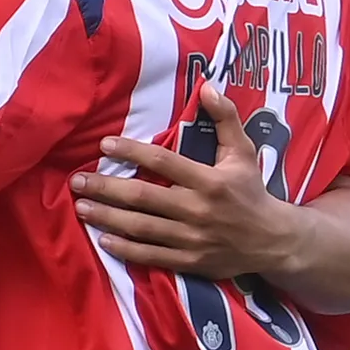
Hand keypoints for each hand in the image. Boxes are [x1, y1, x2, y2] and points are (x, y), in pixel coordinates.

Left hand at [73, 87, 299, 283]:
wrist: (273, 240)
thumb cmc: (251, 191)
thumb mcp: (244, 151)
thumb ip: (226, 118)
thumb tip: (207, 87)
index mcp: (210, 181)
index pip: (164, 162)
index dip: (132, 152)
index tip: (105, 145)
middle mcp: (198, 210)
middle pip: (144, 197)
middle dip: (107, 188)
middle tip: (77, 181)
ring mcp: (192, 238)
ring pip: (142, 227)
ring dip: (108, 218)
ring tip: (81, 207)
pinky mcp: (189, 261)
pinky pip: (151, 256)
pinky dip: (125, 249)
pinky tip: (102, 239)